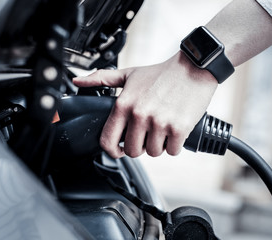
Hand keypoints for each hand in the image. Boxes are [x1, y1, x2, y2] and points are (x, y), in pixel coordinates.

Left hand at [73, 51, 217, 157]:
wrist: (193, 68)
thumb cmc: (161, 73)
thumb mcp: (129, 74)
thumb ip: (102, 79)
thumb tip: (78, 81)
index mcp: (124, 104)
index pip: (108, 140)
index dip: (112, 150)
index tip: (119, 150)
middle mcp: (139, 115)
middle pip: (132, 151)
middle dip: (140, 146)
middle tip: (147, 134)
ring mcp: (159, 123)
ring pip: (153, 152)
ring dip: (158, 145)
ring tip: (162, 129)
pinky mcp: (179, 128)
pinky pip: (172, 151)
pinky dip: (174, 145)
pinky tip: (175, 131)